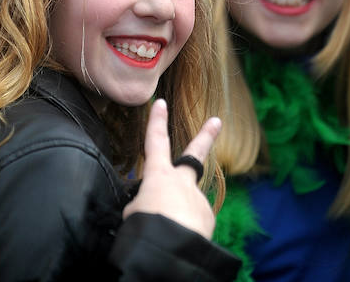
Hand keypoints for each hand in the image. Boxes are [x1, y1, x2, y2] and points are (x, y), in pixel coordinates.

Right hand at [122, 98, 221, 238]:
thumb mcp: (133, 212)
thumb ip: (144, 203)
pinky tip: (178, 239)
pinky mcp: (208, 217)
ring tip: (165, 232)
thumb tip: (155, 208)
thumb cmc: (146, 228)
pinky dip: (185, 229)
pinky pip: (192, 222)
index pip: (155, 142)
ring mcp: (198, 199)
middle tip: (216, 121)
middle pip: (194, 155)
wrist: (173, 249)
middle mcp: (182, 182)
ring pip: (185, 204)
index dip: (156, 121)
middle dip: (205, 136)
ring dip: (177, 215)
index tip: (160, 102)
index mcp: (159, 175)